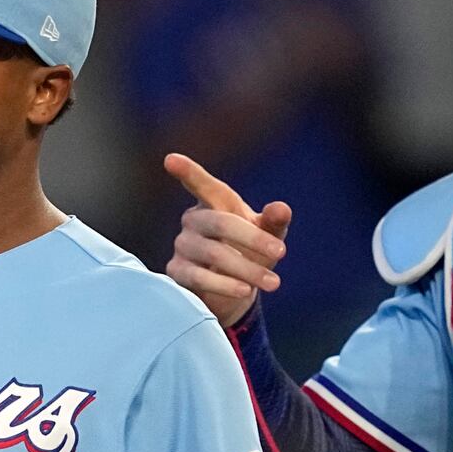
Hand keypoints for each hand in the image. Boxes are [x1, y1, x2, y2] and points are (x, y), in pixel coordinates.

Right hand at [162, 152, 292, 327]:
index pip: (202, 185)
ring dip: (246, 269)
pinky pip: (198, 277)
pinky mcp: (176, 273)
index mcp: (214, 204)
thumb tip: (281, 209)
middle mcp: (193, 221)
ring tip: (273, 282)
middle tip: (281, 252)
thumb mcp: (268, 235)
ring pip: (212, 253)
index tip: (171, 160)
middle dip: (252, 238)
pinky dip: (225, 285)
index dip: (188, 172)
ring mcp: (182, 247)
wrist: (235, 291)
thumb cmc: (250, 253)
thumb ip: (274, 221)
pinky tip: (245, 291)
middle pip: (219, 222)